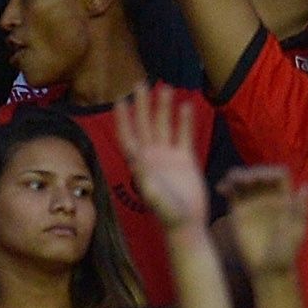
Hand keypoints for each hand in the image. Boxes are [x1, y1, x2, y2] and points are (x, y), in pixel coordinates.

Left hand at [113, 84, 207, 227]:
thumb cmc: (168, 214)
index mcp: (140, 164)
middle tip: (140, 83)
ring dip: (163, 108)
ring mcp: (168, 156)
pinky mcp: (185, 159)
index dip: (123, 119)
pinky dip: (184, 122)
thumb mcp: (156, 197)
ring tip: (165, 88)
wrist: (187, 223)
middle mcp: (151, 156)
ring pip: (164, 126)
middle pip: (144, 125)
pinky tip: (186, 106)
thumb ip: (147, 181)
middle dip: (142, 105)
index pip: (128, 136)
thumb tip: (138, 164)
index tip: (120, 101)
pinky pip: (183, 135)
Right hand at [218, 166, 307, 277]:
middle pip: (259, 174)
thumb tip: (306, 185)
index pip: (278, 175)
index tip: (260, 179)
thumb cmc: (285, 252)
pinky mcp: (238, 211)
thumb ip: (299, 209)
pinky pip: (232, 193)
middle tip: (242, 181)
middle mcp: (268, 196)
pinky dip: (226, 187)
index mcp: (285, 198)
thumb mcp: (295, 231)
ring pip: (244, 180)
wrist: (268, 269)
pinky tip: (221, 189)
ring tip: (230, 182)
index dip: (269, 172)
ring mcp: (253, 202)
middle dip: (250, 172)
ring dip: (236, 176)